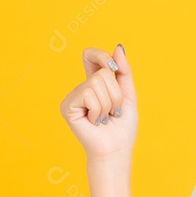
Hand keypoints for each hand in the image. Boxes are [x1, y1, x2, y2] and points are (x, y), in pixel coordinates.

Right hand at [59, 44, 136, 161]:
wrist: (116, 149)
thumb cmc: (122, 126)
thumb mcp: (128, 94)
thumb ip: (123, 71)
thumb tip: (118, 47)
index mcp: (94, 83)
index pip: (90, 56)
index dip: (101, 56)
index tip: (113, 66)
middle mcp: (81, 88)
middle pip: (102, 72)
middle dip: (115, 93)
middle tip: (113, 111)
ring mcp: (73, 97)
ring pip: (97, 82)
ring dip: (109, 103)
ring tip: (104, 117)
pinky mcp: (67, 106)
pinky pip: (89, 94)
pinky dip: (98, 109)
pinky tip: (95, 121)